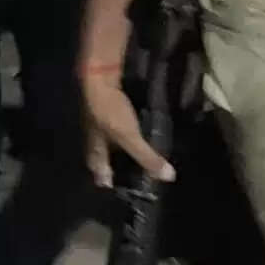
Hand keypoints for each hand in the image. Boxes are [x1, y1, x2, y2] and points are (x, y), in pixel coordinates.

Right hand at [80, 67, 172, 185]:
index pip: (98, 169)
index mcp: (95, 148)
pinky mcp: (108, 108)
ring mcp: (100, 121)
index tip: (117, 187)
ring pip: (110, 140)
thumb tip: (169, 178)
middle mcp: (94, 137)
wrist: (98, 76)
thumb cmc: (109, 111)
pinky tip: (136, 129)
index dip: (106, 178)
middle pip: (103, 156)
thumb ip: (147, 158)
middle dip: (114, 163)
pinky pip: (117, 125)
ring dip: (120, 147)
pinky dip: (126, 130)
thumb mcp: (130, 137)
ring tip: (137, 151)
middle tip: (130, 171)